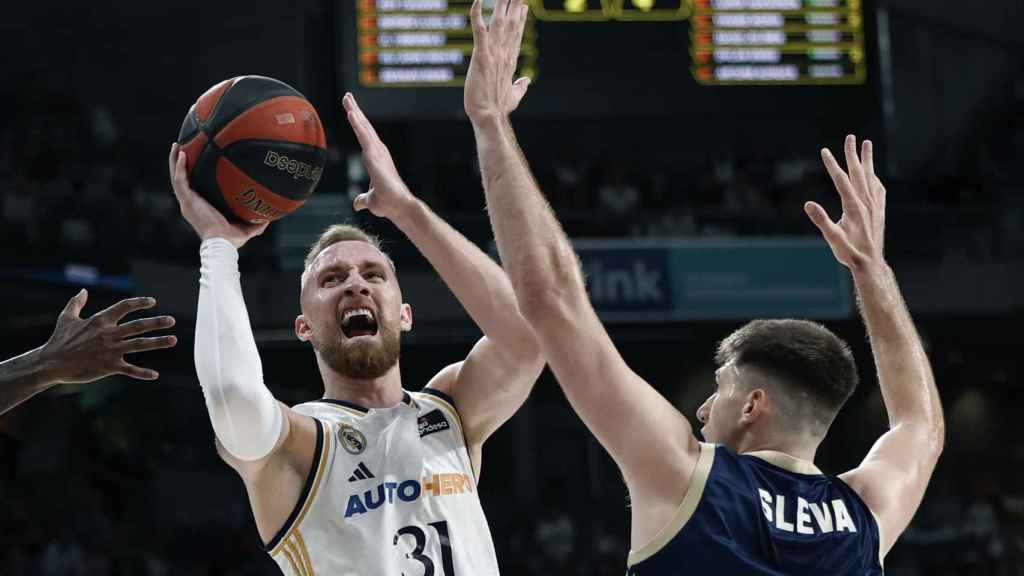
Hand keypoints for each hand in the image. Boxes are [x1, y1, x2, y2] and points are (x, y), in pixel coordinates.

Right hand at [39, 290, 176, 382]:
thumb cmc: (59, 340)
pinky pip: (130, 369)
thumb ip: (76, 303)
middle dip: (157, 322)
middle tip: (171, 320)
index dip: (139, 302)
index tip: (152, 302)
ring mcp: (110, 350)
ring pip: (139, 344)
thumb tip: (83, 290)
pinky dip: (142, 373)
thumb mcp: (66, 318)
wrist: (51, 363)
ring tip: (174, 340)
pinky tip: (155, 375)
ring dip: (158, 342)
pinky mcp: (109, 366)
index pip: (124, 306)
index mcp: (100, 320)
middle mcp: (109, 334)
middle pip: (138, 325)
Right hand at [168, 143, 267, 248]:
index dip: (191, 176)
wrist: (222, 244)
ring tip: (177, 145)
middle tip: (181, 147)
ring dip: (175, 161)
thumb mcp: (245, 229)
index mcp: (199, 208)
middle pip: (181, 179)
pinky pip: (180, 181)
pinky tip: (182, 154)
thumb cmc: (231, 240)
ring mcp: (187, 202)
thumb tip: (268, 217)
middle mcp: (190, 204)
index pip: (193, 188)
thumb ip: (255, 223)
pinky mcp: (187, 201)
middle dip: (179, 163)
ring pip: (176, 177)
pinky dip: (179, 167)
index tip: (195, 162)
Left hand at [342, 93, 416, 219]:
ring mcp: (377, 153)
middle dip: (355, 110)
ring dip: (355, 112)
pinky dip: (357, 124)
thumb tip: (357, 203)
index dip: (357, 123)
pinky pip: (364, 137)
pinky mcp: (375, 157)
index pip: (364, 137)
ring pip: (363, 128)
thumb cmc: (388, 203)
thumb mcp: (370, 200)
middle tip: (347, 96)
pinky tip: (351, 114)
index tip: (351, 110)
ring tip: (347, 98)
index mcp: (376, 158)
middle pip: (364, 127)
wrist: (399, 207)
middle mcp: (378, 152)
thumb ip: (363, 199)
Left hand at [464, 0, 530, 122]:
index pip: (516, 34)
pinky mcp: (481, 55)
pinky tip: (478, 0)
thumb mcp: (513, 96)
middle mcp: (504, 53)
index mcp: (510, 60)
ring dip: (501, 3)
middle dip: (514, 5)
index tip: (523, 6)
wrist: (489, 116)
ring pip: (498, 21)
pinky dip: (477, 14)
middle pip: (511, 23)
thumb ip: (520, 86)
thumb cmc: (498, 108)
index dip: (520, 19)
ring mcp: (493, 53)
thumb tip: (526, 81)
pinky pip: (479, 30)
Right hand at [805, 135, 886, 271]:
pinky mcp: (879, 211)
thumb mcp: (832, 239)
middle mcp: (866, 202)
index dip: (832, 165)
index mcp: (853, 207)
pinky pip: (877, 189)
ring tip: (867, 144)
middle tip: (850, 137)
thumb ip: (821, 221)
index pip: (841, 180)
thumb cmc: (849, 252)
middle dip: (852, 154)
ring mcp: (874, 206)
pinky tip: (872, 174)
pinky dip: (874, 177)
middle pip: (858, 173)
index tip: (824, 151)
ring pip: (870, 177)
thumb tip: (808, 204)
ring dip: (867, 160)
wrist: (871, 263)